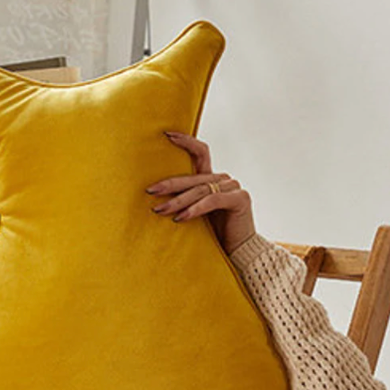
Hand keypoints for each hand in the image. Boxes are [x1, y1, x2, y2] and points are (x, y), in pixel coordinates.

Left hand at [146, 133, 255, 254]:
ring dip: (178, 201)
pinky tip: (180, 218)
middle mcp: (224, 180)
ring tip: (159, 210)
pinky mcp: (239, 199)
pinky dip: (194, 209)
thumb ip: (183, 201)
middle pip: (194, 177)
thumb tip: (153, 196)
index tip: (166, 135)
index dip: (186, 141)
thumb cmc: (213, 237)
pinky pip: (212, 201)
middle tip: (150, 191)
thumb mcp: (194, 215)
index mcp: (213, 179)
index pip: (200, 152)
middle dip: (170, 185)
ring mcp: (233, 188)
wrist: (238, 253)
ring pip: (200, 190)